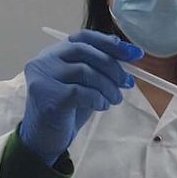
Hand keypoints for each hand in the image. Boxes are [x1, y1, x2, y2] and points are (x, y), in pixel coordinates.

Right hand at [20, 30, 141, 164]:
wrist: (44, 140)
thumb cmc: (66, 111)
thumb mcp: (84, 84)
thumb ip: (99, 67)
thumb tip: (130, 53)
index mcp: (53, 53)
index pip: (83, 37)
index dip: (110, 43)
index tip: (133, 54)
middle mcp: (44, 60)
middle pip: (85, 51)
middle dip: (112, 66)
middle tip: (127, 82)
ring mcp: (43, 77)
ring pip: (85, 71)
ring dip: (108, 86)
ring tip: (115, 99)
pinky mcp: (47, 96)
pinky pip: (81, 92)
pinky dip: (98, 98)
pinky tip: (102, 106)